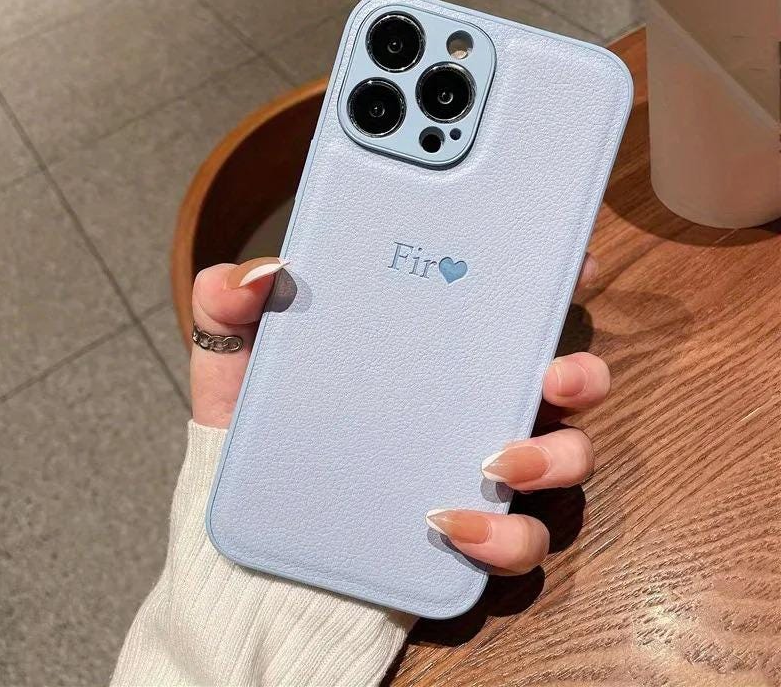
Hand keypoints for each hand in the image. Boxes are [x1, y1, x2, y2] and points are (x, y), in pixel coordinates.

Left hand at [191, 254, 607, 577]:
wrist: (251, 551)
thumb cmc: (258, 443)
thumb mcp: (237, 368)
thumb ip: (231, 311)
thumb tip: (259, 274)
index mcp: (435, 355)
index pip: (506, 309)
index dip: (552, 280)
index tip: (571, 260)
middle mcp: (472, 408)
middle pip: (564, 382)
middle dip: (580, 371)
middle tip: (553, 372)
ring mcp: (480, 475)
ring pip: (564, 461)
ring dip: (553, 457)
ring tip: (495, 461)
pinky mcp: (473, 538)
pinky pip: (520, 541)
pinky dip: (502, 535)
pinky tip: (448, 524)